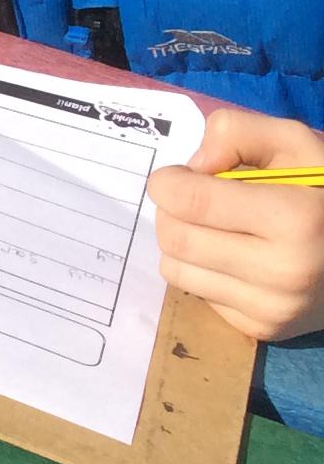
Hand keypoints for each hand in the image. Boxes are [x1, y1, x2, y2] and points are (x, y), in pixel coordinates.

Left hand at [148, 108, 323, 342]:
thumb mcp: (295, 143)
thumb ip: (238, 133)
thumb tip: (192, 166)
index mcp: (295, 219)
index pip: (189, 200)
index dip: (168, 182)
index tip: (177, 177)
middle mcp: (283, 271)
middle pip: (174, 237)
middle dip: (171, 211)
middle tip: (194, 200)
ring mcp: (273, 307)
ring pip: (175, 269)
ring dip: (181, 243)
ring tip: (215, 228)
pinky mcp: (264, 330)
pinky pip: (198, 295)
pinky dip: (204, 272)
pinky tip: (235, 258)